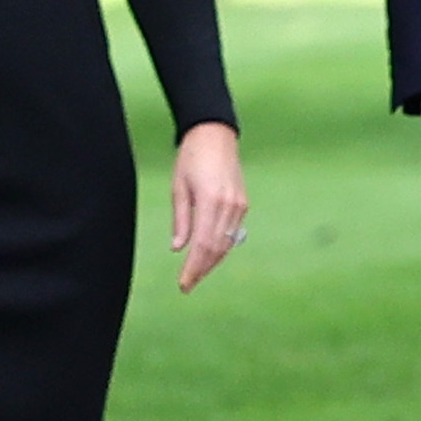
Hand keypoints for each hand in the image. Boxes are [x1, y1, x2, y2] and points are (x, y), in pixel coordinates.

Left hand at [171, 122, 248, 293]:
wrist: (215, 136)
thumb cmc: (191, 159)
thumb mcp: (179, 188)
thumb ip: (181, 220)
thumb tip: (178, 248)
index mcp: (211, 201)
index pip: (202, 245)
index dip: (193, 268)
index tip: (184, 284)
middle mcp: (229, 205)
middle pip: (216, 248)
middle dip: (202, 269)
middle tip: (187, 285)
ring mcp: (239, 205)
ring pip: (226, 243)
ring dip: (212, 261)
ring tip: (196, 274)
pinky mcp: (243, 203)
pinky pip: (232, 233)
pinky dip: (221, 247)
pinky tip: (209, 256)